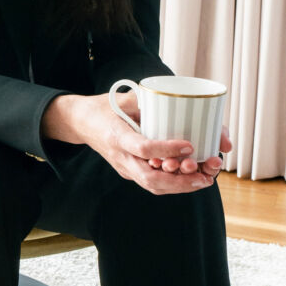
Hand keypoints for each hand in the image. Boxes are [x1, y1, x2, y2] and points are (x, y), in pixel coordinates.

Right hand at [41, 93, 218, 194]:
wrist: (81, 122)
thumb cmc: (105, 107)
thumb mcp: (124, 99)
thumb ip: (148, 103)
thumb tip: (180, 103)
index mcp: (116, 135)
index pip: (142, 148)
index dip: (167, 149)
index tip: (189, 145)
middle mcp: (120, 156)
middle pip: (149, 178)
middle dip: (179, 181)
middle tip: (204, 176)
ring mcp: (124, 167)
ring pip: (152, 185)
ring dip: (180, 186)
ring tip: (204, 180)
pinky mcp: (129, 171)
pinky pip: (151, 183)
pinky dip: (173, 184)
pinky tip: (191, 179)